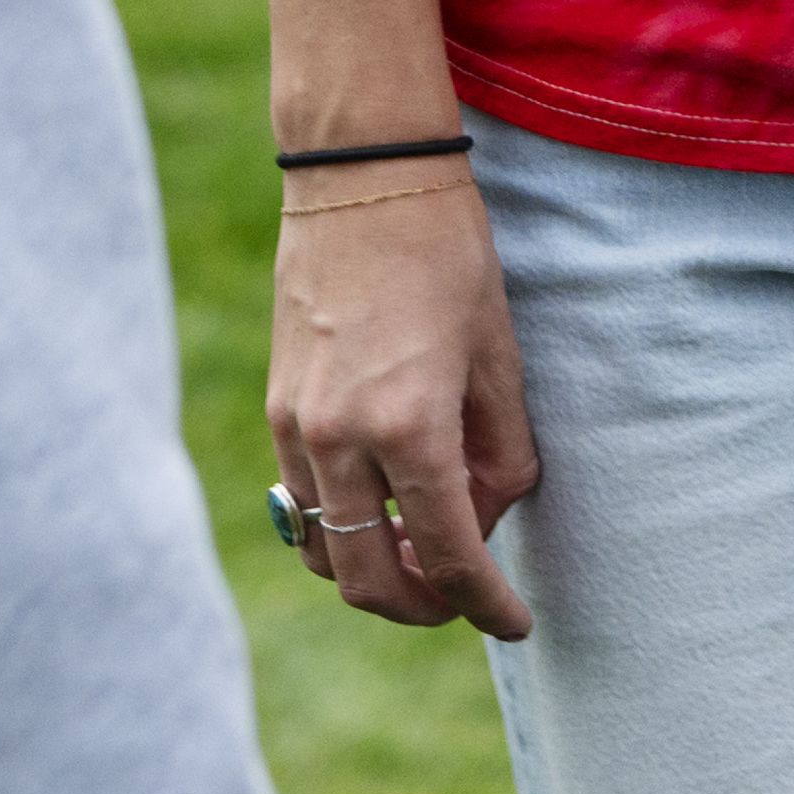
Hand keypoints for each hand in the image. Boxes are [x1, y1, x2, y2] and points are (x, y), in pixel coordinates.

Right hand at [265, 177, 540, 637]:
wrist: (362, 172)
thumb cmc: (445, 249)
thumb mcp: (497, 349)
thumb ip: (501, 447)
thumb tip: (490, 514)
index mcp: (409, 425)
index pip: (449, 553)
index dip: (486, 603)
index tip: (515, 621)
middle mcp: (341, 439)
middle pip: (370, 580)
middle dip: (424, 608)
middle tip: (465, 596)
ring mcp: (298, 427)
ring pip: (324, 551)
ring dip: (375, 572)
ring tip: (424, 549)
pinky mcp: (278, 408)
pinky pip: (301, 502)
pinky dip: (340, 525)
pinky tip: (382, 499)